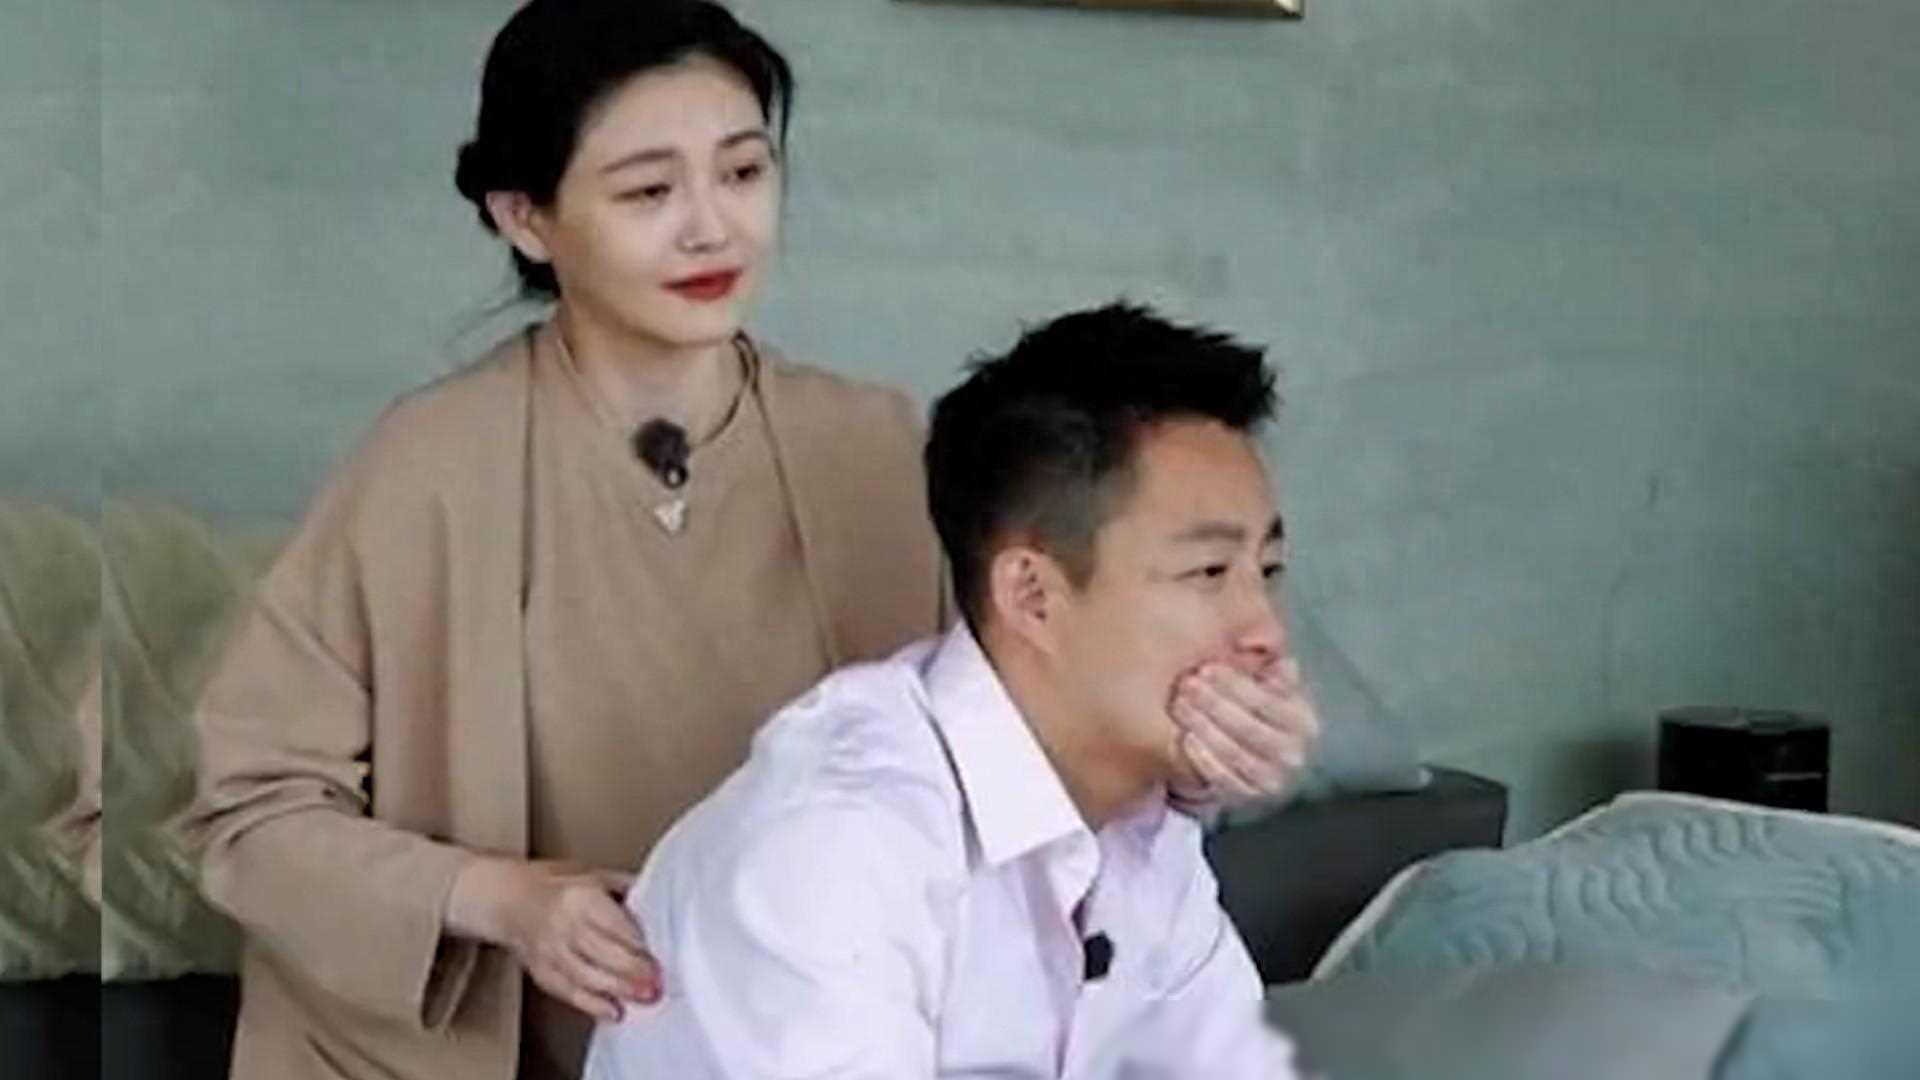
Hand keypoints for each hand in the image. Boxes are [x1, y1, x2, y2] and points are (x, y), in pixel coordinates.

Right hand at [446, 857, 660, 1021]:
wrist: (508, 898)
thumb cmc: (556, 885)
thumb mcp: (594, 874)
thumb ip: (626, 889)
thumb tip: (662, 902)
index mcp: (580, 897)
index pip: (614, 925)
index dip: (637, 945)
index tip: (659, 957)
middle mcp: (563, 924)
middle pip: (601, 953)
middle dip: (631, 972)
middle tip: (656, 984)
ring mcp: (549, 951)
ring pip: (586, 976)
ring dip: (617, 991)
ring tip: (643, 998)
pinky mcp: (541, 971)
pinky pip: (568, 992)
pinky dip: (591, 1005)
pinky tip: (612, 1011)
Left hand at [1168, 657, 1320, 804]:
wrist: (1257, 756)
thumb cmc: (1260, 710)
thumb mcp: (1271, 687)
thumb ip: (1272, 669)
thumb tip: (1277, 660)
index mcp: (1303, 722)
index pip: (1266, 701)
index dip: (1234, 684)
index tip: (1206, 668)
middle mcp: (1293, 755)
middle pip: (1247, 727)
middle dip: (1213, 703)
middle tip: (1186, 684)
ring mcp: (1272, 780)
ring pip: (1233, 753)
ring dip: (1203, 727)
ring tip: (1179, 705)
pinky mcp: (1248, 797)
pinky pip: (1222, 779)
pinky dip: (1203, 758)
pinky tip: (1186, 738)